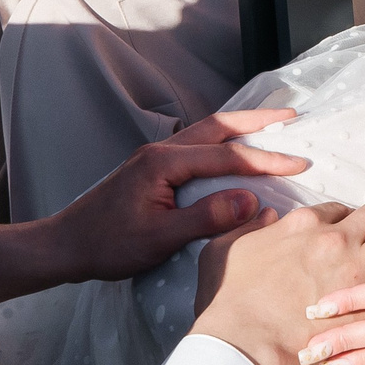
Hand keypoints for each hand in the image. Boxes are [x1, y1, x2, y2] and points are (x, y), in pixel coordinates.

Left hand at [38, 108, 312, 285]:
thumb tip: (250, 200)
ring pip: (206, 133)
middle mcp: (160, 151)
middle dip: (257, 122)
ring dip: (240, 129)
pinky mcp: (151, 169)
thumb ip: (205, 217)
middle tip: (292, 118)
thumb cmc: (107, 245)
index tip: (300, 163)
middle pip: (218, 127)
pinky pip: (195, 147)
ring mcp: (154, 157)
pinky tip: (232, 152)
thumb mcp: (159, 238)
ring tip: (272, 127)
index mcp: (163, 162)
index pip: (226, 157)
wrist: (64, 246)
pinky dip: (221, 143)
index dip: (266, 161)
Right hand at [194, 201, 364, 364]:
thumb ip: (248, 225)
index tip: (354, 225)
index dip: (348, 217)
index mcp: (304, 223)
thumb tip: (267, 214)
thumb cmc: (228, 300)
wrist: (242, 342)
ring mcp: (357, 271)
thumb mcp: (223, 248)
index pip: (340, 208)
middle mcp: (337, 239)